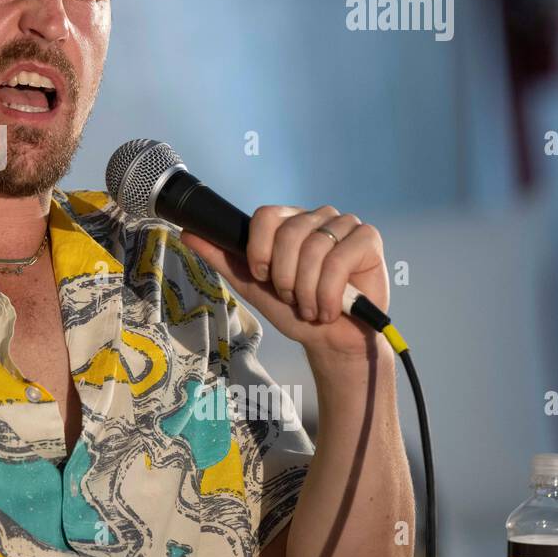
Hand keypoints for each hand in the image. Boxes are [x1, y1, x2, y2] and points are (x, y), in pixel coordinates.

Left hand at [179, 205, 389, 358]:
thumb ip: (222, 257)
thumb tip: (189, 234)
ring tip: (311, 307)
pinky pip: (340, 259)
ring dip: (307, 290)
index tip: (263, 277)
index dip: (259, 251)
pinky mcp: (368, 239)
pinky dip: (329, 293)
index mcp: (288, 222)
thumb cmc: (294, 312)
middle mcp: (316, 216)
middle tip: (292, 298)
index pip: (265, 216)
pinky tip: (330, 309)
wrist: (331, 340)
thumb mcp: (252, 285)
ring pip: (313, 248)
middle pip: (288, 233)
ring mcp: (344, 224)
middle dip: (284, 277)